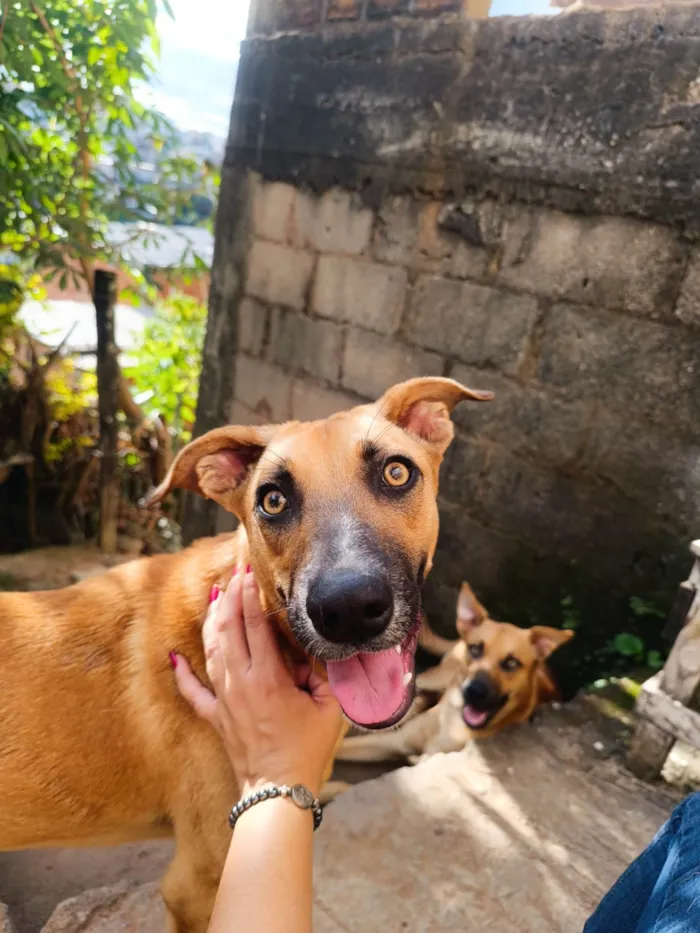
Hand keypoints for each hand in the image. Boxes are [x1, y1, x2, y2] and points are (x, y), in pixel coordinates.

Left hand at [173, 568, 342, 797]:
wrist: (277, 790)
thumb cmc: (307, 749)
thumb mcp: (327, 707)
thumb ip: (321, 673)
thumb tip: (309, 648)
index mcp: (268, 679)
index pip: (255, 626)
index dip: (251, 596)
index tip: (250, 573)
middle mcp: (240, 684)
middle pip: (229, 630)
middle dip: (231, 598)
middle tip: (235, 574)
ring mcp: (224, 700)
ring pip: (210, 651)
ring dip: (212, 621)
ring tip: (215, 596)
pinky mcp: (216, 716)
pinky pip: (192, 691)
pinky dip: (181, 673)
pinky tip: (174, 656)